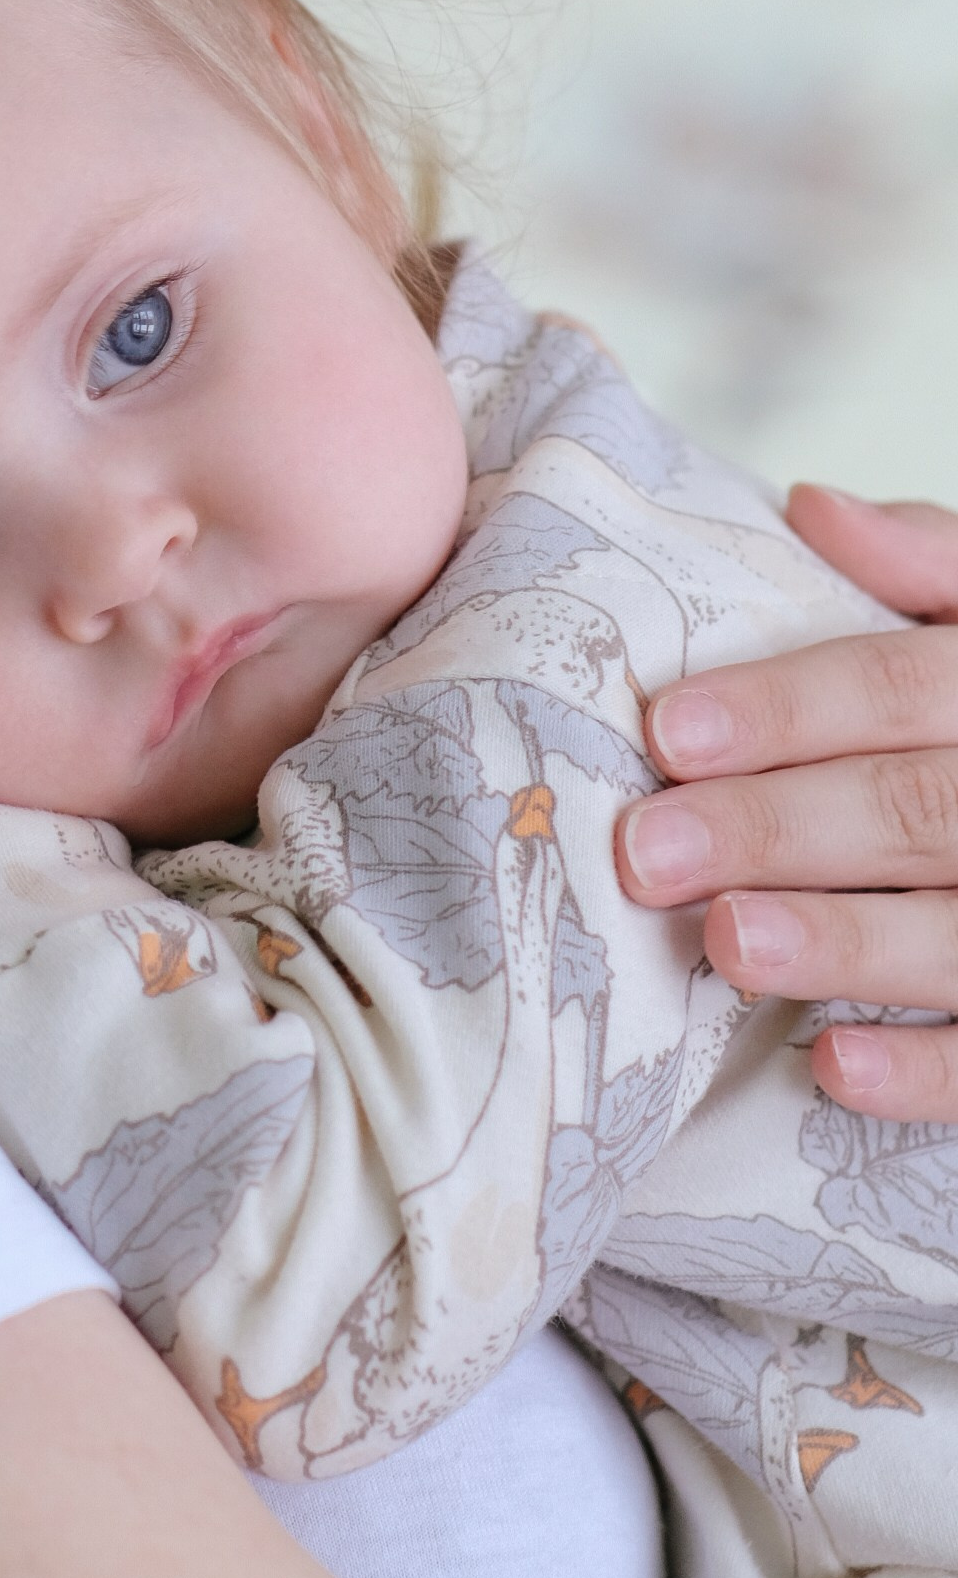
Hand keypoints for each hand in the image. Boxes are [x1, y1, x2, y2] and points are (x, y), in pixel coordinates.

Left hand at [617, 486, 957, 1119]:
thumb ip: (930, 561)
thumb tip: (812, 507)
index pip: (908, 685)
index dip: (791, 708)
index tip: (669, 732)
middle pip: (919, 810)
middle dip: (777, 830)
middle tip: (647, 852)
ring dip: (843, 943)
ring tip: (726, 943)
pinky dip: (927, 1070)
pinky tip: (831, 1066)